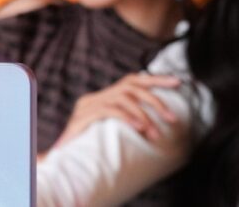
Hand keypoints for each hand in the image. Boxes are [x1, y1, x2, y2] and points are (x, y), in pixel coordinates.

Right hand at [55, 73, 181, 146]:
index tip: (178, 82)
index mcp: (103, 98)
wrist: (60, 159)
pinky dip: (127, 117)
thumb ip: (127, 123)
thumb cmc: (88, 147)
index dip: (156, 79)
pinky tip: (138, 127)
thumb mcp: (110, 132)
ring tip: (155, 134)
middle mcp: (95, 97)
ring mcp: (87, 105)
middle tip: (172, 118)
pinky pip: (109, 111)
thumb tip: (154, 126)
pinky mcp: (82, 117)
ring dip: (143, 115)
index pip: (133, 80)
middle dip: (155, 101)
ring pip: (123, 98)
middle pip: (131, 87)